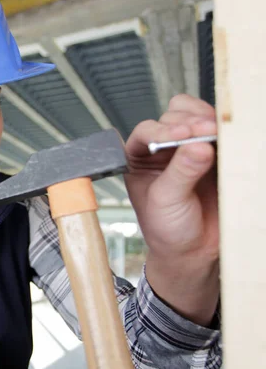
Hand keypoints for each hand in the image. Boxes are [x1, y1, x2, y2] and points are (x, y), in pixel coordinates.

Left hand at [124, 94, 218, 324]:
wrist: (193, 252)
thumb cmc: (168, 229)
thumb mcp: (167, 201)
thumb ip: (180, 173)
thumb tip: (196, 146)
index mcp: (140, 158)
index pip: (147, 131)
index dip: (163, 129)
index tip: (182, 134)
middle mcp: (162, 149)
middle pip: (173, 117)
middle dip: (188, 121)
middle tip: (205, 132)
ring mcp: (189, 148)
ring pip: (195, 117)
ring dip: (206, 119)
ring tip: (216, 132)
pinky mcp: (213, 154)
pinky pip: (219, 133)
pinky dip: (224, 130)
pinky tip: (228, 136)